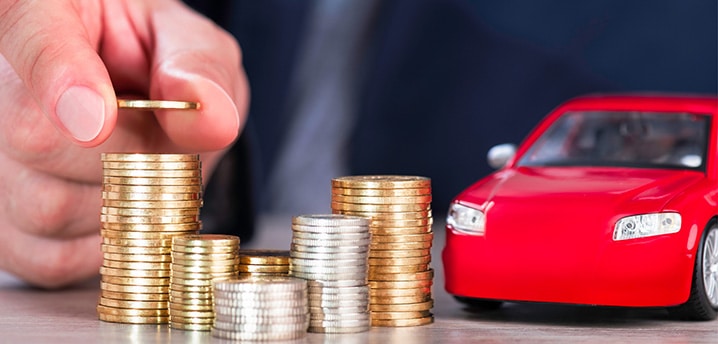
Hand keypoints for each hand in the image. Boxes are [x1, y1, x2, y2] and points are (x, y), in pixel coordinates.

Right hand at [0, 0, 248, 287]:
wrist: (135, 90)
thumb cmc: (156, 59)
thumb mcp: (190, 44)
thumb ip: (200, 69)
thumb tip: (209, 117)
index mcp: (48, 12)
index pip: (36, 40)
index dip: (63, 82)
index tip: (94, 120)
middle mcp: (0, 84)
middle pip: (41, 143)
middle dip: (131, 159)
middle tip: (160, 142)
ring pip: (47, 208)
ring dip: (122, 206)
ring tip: (138, 169)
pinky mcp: (3, 223)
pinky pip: (49, 257)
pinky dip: (103, 246)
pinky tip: (118, 208)